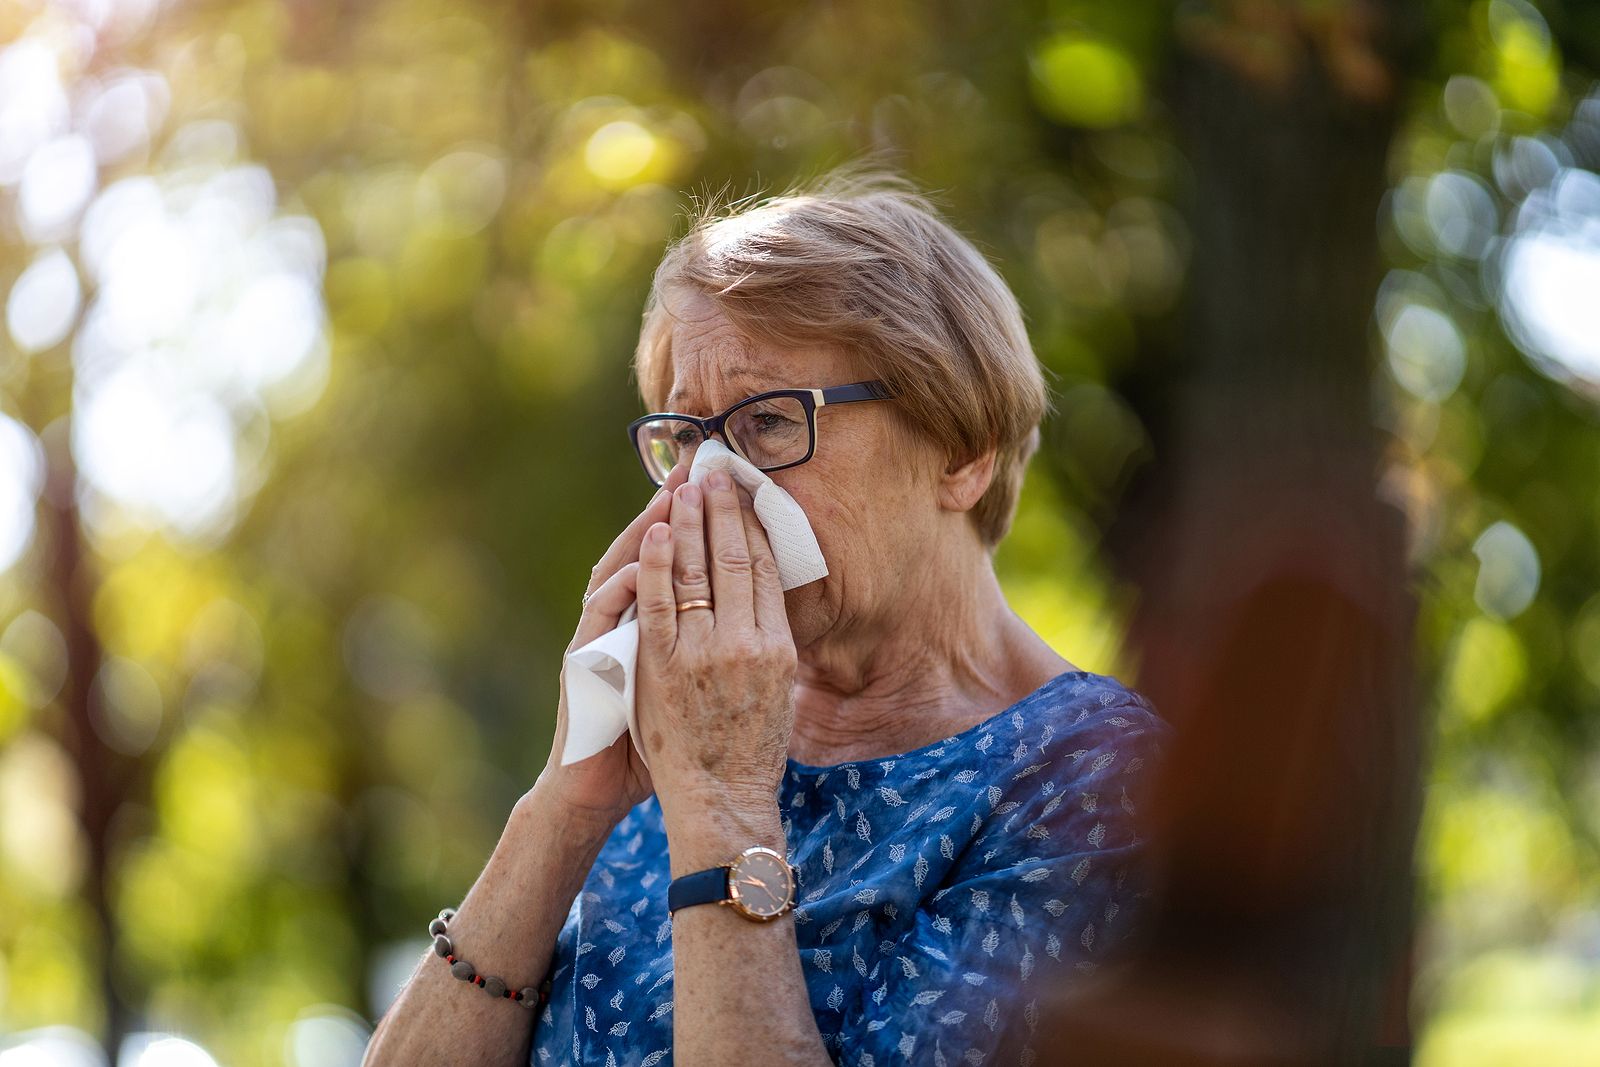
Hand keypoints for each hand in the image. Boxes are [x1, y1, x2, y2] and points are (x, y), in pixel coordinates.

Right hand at [533, 461, 690, 828]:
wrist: (599, 787)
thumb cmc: (650, 739)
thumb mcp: (682, 682)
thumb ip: (706, 641)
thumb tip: (757, 612)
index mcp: (651, 623)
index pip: (676, 559)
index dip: (698, 522)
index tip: (726, 484)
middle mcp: (623, 622)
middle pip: (649, 552)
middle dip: (676, 509)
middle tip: (699, 468)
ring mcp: (600, 638)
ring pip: (621, 571)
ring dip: (645, 534)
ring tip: (669, 500)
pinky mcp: (583, 662)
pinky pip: (601, 616)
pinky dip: (620, 587)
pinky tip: (639, 564)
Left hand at [633, 470, 797, 816]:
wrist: (719, 799)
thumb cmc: (751, 750)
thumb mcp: (778, 691)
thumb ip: (769, 643)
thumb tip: (764, 597)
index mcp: (778, 648)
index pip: (767, 570)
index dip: (756, 526)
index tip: (748, 494)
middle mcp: (746, 643)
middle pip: (736, 559)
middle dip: (725, 510)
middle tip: (717, 472)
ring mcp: (704, 652)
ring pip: (699, 571)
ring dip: (693, 522)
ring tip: (687, 487)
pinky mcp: (663, 665)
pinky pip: (659, 601)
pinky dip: (658, 562)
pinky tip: (658, 531)